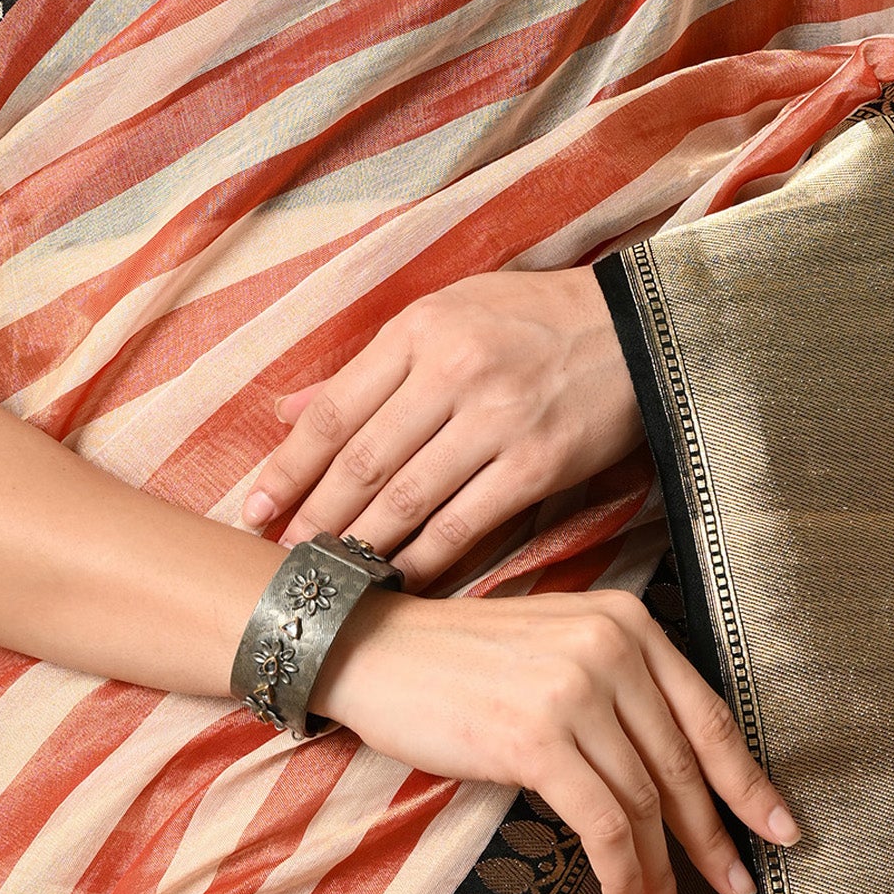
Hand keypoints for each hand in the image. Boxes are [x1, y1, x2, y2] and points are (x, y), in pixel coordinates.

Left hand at [242, 268, 641, 582]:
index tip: (254, 507)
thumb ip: (366, 368)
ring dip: (359, 545)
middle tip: (281, 559)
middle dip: (313, 518)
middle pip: (361, 461)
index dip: (287, 467)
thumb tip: (286, 409)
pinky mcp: (538, 463)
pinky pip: (465, 523)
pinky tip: (397, 579)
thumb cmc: (531, 319)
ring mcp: (497, 419)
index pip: (333, 410)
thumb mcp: (445, 314)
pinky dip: (424, 559)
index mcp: (419, 329)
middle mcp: (452, 370)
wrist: (638, 326)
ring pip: (406, 498)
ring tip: (326, 575)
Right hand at [312, 582, 800, 893]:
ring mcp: (575, 690)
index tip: (779, 827)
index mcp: (625, 622)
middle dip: (711, 841)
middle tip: (735, 888)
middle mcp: (610, 647)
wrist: (373, 650)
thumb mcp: (555, 650)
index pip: (706, 714)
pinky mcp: (536, 737)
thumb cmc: (457, 661)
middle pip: (682, 766)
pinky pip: (601, 824)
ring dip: (660, 873)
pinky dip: (621, 875)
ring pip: (644, 804)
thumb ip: (615, 692)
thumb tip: (668, 779)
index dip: (747, 781)